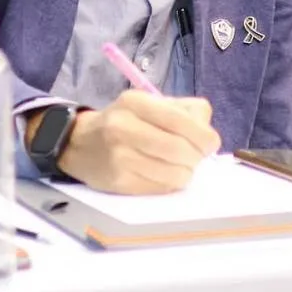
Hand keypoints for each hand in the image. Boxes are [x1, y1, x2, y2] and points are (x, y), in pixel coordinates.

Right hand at [51, 91, 220, 193]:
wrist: (80, 143)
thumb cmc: (125, 121)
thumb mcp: (150, 103)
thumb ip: (184, 110)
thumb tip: (208, 134)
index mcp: (136, 102)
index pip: (181, 121)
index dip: (204, 137)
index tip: (210, 144)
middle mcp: (124, 127)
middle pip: (180, 149)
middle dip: (196, 157)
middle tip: (195, 158)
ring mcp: (120, 157)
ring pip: (174, 173)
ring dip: (186, 173)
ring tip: (179, 166)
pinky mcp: (119, 182)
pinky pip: (161, 188)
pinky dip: (170, 184)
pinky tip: (163, 174)